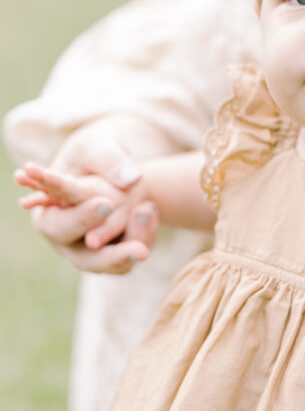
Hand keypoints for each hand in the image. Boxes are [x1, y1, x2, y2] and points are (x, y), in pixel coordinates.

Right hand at [15, 125, 161, 272]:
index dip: (82, 219)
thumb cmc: (93, 154)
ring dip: (134, 246)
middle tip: (139, 246)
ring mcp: (91, 251)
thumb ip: (107, 159)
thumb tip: (131, 179)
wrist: (114, 167)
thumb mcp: (93, 147)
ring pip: (114, 264)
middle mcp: (67, 241)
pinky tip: (150, 209)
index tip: (107, 204)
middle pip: (86, 259)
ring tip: (148, 211)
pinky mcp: (115, 251)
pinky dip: (145, 235)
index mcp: (48, 216)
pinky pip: (133, 255)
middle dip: (113, 252)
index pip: (59, 227)